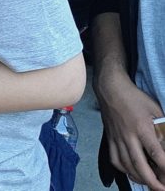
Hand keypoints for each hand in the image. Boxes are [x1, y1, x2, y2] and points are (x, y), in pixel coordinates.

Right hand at [97, 73, 164, 188]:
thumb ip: (162, 128)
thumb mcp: (155, 110)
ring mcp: (117, 138)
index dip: (164, 166)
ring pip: (126, 165)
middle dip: (152, 181)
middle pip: (139, 164)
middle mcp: (128, 136)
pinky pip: (115, 160)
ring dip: (139, 178)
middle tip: (161, 189)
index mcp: (142, 128)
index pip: (155, 152)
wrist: (110, 89)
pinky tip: (132, 172)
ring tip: (150, 183)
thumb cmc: (135, 98)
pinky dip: (124, 170)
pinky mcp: (110, 139)